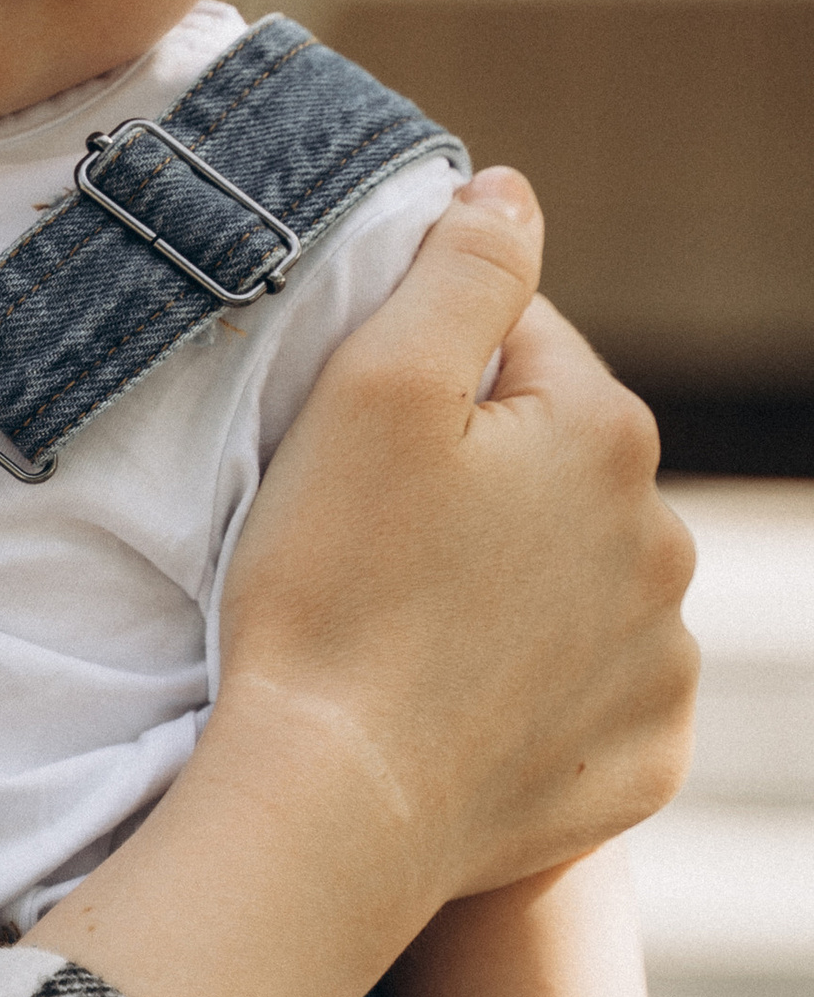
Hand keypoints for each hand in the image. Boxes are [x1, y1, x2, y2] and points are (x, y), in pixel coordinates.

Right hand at [43, 178, 696, 996]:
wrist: (333, 805)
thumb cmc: (331, 588)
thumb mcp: (373, 387)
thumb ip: (459, 268)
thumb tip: (511, 190)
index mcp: (608, 434)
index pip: (523, 346)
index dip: (426, 373)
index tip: (353, 437)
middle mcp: (665, 543)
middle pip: (557, 468)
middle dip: (480, 481)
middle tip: (366, 535)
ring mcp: (662, 662)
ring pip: (580, 580)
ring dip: (512, 582)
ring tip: (406, 625)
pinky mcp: (641, 761)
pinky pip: (591, 695)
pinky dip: (533, 691)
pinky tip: (455, 703)